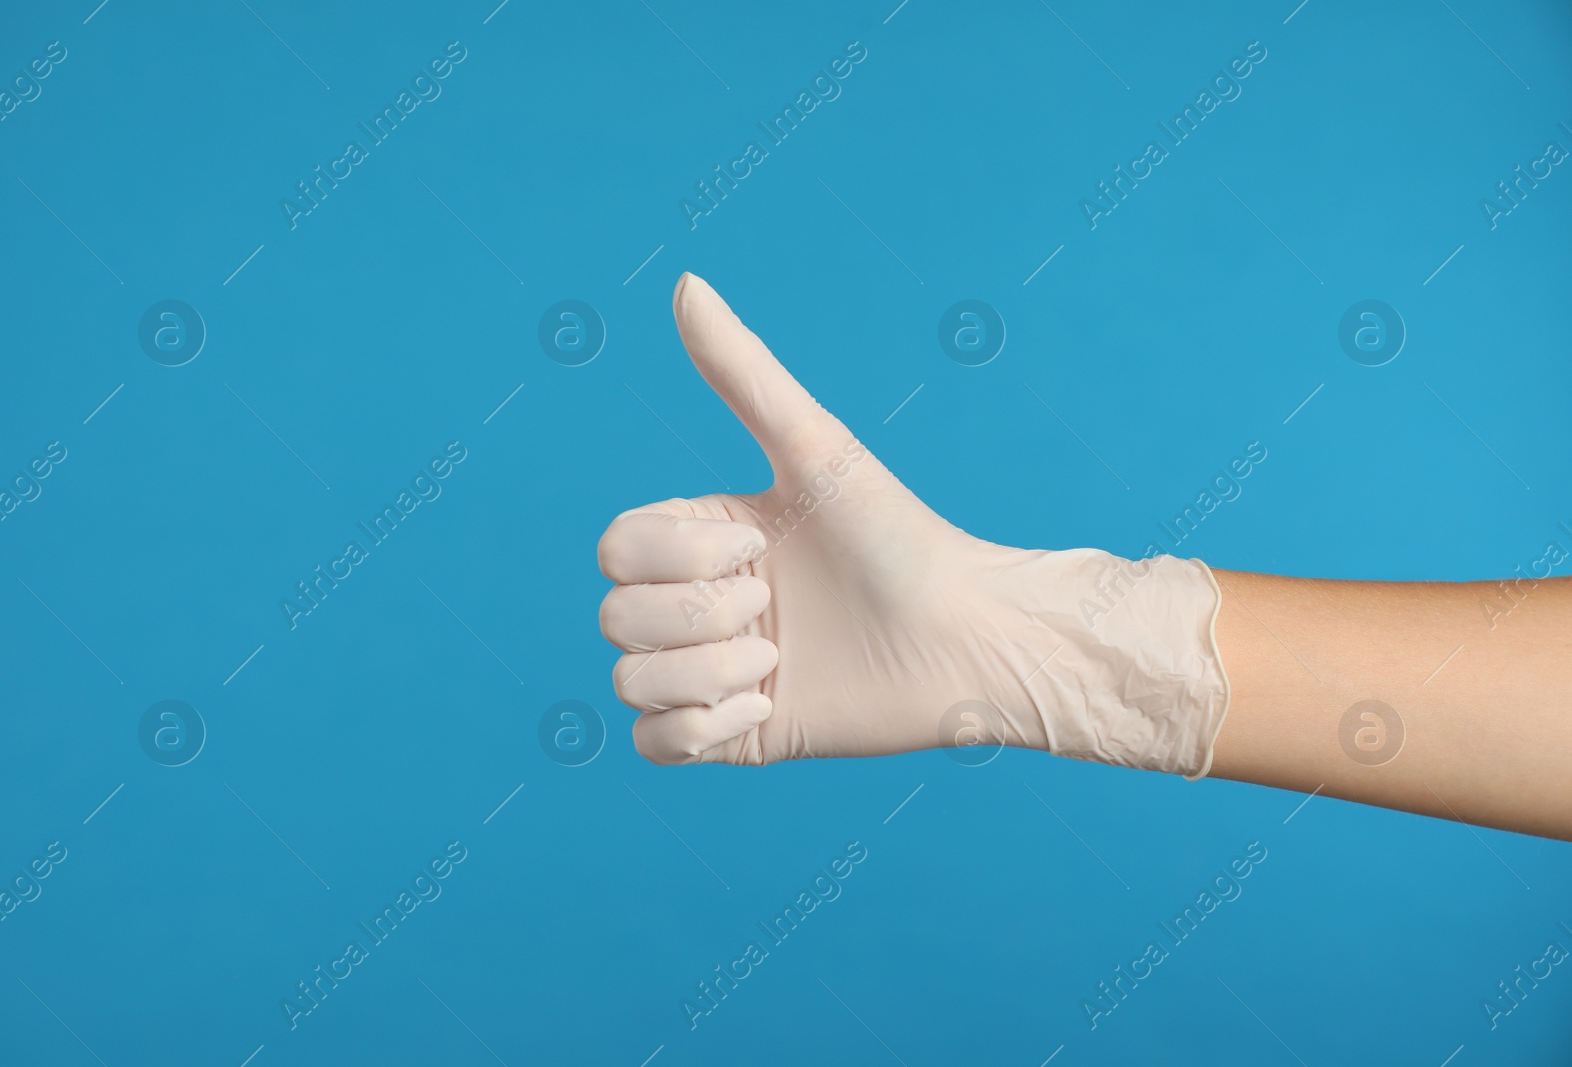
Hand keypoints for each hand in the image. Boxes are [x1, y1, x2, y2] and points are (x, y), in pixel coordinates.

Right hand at [596, 274, 1226, 770]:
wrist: (968, 639)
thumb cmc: (901, 537)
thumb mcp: (817, 451)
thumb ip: (744, 373)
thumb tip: (687, 283)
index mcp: (703, 536)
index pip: (614, 548)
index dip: (675, 555)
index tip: (759, 546)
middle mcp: (700, 602)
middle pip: (613, 618)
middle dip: (695, 618)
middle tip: (774, 613)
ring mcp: (713, 670)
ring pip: (627, 683)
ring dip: (704, 675)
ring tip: (777, 664)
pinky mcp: (736, 735)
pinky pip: (653, 745)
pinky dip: (699, 730)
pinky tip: (768, 710)